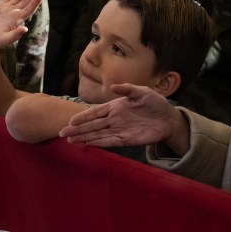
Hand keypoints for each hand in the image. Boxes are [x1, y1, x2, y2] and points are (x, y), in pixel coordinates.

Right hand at [58, 84, 183, 150]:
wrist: (168, 118)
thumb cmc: (155, 103)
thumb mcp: (143, 92)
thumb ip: (128, 89)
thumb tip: (113, 86)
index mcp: (115, 106)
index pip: (95, 112)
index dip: (83, 117)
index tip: (70, 121)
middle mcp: (114, 119)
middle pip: (92, 125)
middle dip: (77, 129)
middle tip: (62, 133)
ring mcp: (119, 130)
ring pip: (97, 134)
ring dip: (84, 138)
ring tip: (70, 141)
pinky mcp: (126, 140)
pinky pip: (109, 142)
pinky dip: (98, 143)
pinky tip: (88, 144)